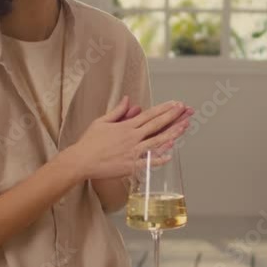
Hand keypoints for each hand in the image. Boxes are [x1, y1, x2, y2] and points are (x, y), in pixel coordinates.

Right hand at [59, 96, 192, 182]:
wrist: (80, 161)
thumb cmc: (89, 142)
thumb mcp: (102, 122)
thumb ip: (118, 111)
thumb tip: (128, 100)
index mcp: (126, 126)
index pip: (149, 115)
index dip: (164, 109)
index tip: (175, 103)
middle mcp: (132, 137)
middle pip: (156, 125)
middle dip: (172, 116)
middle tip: (185, 110)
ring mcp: (132, 152)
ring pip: (156, 141)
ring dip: (172, 133)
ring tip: (185, 126)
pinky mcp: (130, 166)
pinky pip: (148, 162)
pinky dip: (159, 159)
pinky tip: (170, 155)